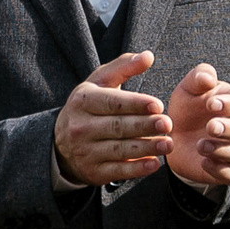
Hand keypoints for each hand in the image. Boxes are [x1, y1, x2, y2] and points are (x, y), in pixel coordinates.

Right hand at [55, 50, 170, 187]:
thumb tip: (148, 56)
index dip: (135, 104)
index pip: (112, 102)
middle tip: (168, 124)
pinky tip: (154, 164)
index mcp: (83, 100)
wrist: (61, 144)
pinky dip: (136, 169)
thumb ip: (123, 66)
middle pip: (117, 126)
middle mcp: (81, 126)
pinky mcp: (92, 172)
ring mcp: (85, 151)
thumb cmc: (90, 106)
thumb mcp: (100, 82)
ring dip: (145, 148)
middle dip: (144, 126)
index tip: (158, 105)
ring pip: (119, 150)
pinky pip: (116, 171)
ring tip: (167, 144)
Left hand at [166, 61, 229, 190]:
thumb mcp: (189, 88)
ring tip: (200, 145)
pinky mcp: (227, 171)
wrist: (175, 136)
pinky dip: (222, 171)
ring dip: (223, 150)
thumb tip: (209, 78)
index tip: (212, 104)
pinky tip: (204, 162)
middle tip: (210, 127)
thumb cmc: (188, 107)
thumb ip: (199, 77)